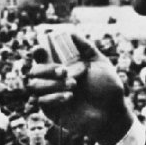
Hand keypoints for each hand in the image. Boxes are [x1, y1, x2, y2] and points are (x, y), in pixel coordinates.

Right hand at [27, 30, 132, 144]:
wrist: (112, 113)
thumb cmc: (107, 87)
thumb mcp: (99, 62)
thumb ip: (85, 47)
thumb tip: (69, 31)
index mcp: (61, 66)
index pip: (41, 56)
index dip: (37, 51)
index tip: (41, 48)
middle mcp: (52, 79)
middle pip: (34, 70)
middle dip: (47, 69)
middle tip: (65, 71)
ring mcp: (50, 95)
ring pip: (35, 85)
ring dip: (53, 84)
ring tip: (73, 86)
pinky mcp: (50, 110)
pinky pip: (41, 101)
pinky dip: (54, 97)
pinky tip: (69, 97)